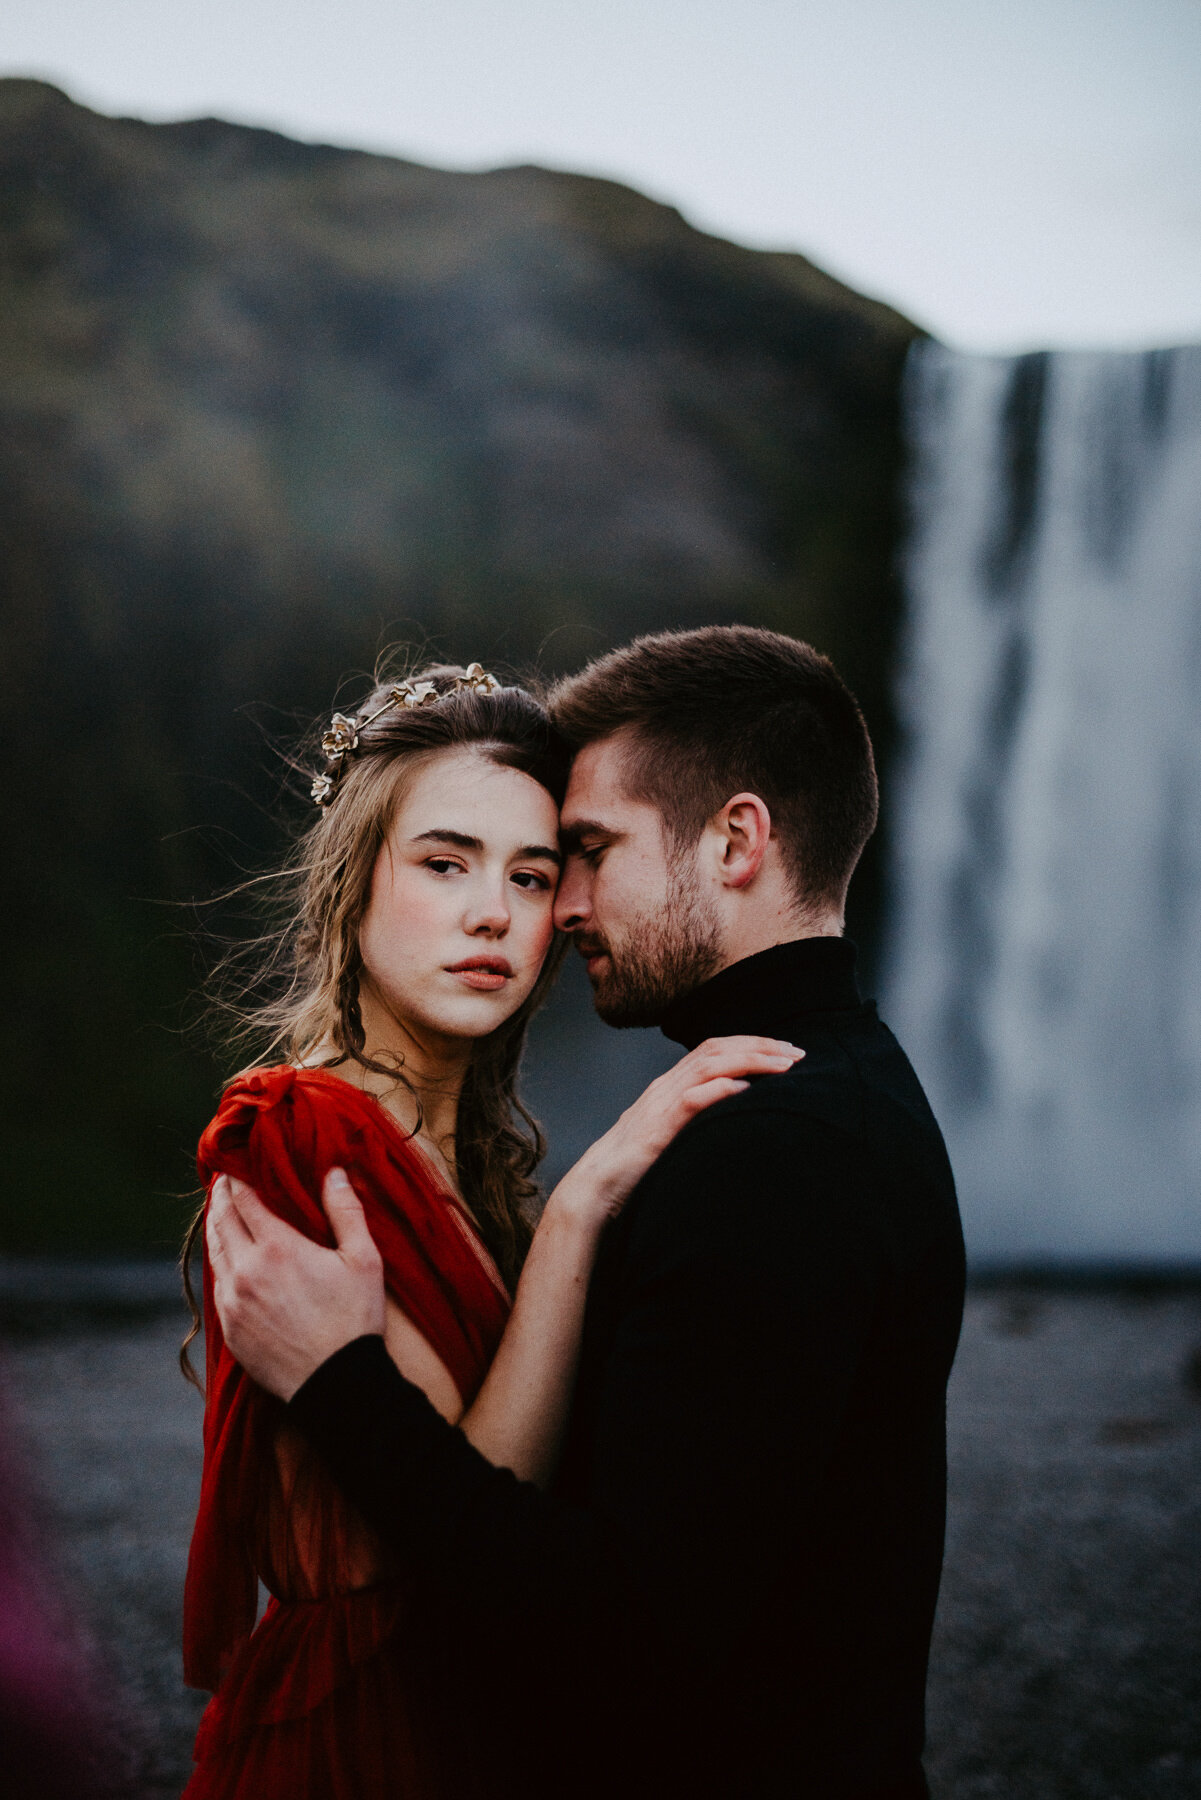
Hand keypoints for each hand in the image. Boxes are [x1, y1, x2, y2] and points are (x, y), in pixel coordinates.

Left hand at [206, 1167, 385, 1400]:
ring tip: (221, 1214)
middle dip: (220, 1197)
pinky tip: (228, 1259)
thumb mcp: (363, 1259)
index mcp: (278, 1247)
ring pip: (214, 1252)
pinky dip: (220, 1263)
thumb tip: (334, 1172)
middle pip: (221, 1221)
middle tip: (222, 1182)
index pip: (244, 1199)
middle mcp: (246, 1270)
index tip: (237, 1167)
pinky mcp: (230, 1329)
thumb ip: (345, 1211)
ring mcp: (233, 1302)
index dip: (237, 1179)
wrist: (336, 1383)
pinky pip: (217, 1285)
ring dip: (216, 1228)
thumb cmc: (354, 1318)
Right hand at [550, 1035, 802, 1231]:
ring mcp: (661, 1103)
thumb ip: (697, 1118)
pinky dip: (721, 1089)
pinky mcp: (658, 1127)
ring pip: (709, 1064)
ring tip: (784, 1066)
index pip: (715, 1048)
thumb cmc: (636, 1166)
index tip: (785, 1051)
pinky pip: (692, 1099)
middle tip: (797, 1052)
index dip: (752, 1044)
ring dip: (751, 1060)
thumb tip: (735, 1111)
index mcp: (671, 1085)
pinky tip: (745, 1090)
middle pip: (717, 1048)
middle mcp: (666, 1086)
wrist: (596, 1186)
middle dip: (760, 1045)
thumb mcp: (672, 1134)